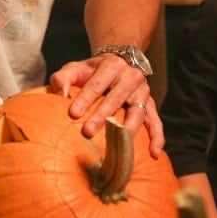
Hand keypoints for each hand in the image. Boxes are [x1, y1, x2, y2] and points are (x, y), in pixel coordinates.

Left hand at [49, 54, 164, 156]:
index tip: (72, 114)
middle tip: (87, 132)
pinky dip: (157, 137)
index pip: (96, 84)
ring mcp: (142, 92)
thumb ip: (63, 78)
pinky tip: (154, 154)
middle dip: (102, 116)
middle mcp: (130, 77)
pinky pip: (156, 121)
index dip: (85, 99)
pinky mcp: (150, 104)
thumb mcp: (75, 68)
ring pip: (137, 112)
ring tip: (118, 145)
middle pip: (116, 99)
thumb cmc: (92, 71)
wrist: (118, 63)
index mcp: (111, 65)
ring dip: (127, 129)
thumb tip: (60, 94)